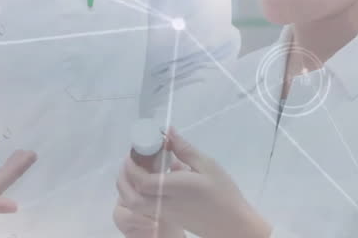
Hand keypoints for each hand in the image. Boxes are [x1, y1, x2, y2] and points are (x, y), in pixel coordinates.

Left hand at [117, 128, 269, 237]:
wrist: (232, 224)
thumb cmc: (222, 192)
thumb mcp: (207, 165)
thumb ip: (184, 149)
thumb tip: (166, 132)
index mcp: (172, 188)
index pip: (141, 180)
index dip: (132, 165)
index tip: (135, 150)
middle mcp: (163, 203)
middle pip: (131, 196)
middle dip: (125, 177)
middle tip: (131, 159)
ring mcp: (164, 213)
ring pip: (136, 204)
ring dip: (130, 187)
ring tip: (139, 168)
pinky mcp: (168, 218)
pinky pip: (145, 206)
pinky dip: (140, 193)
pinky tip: (154, 179)